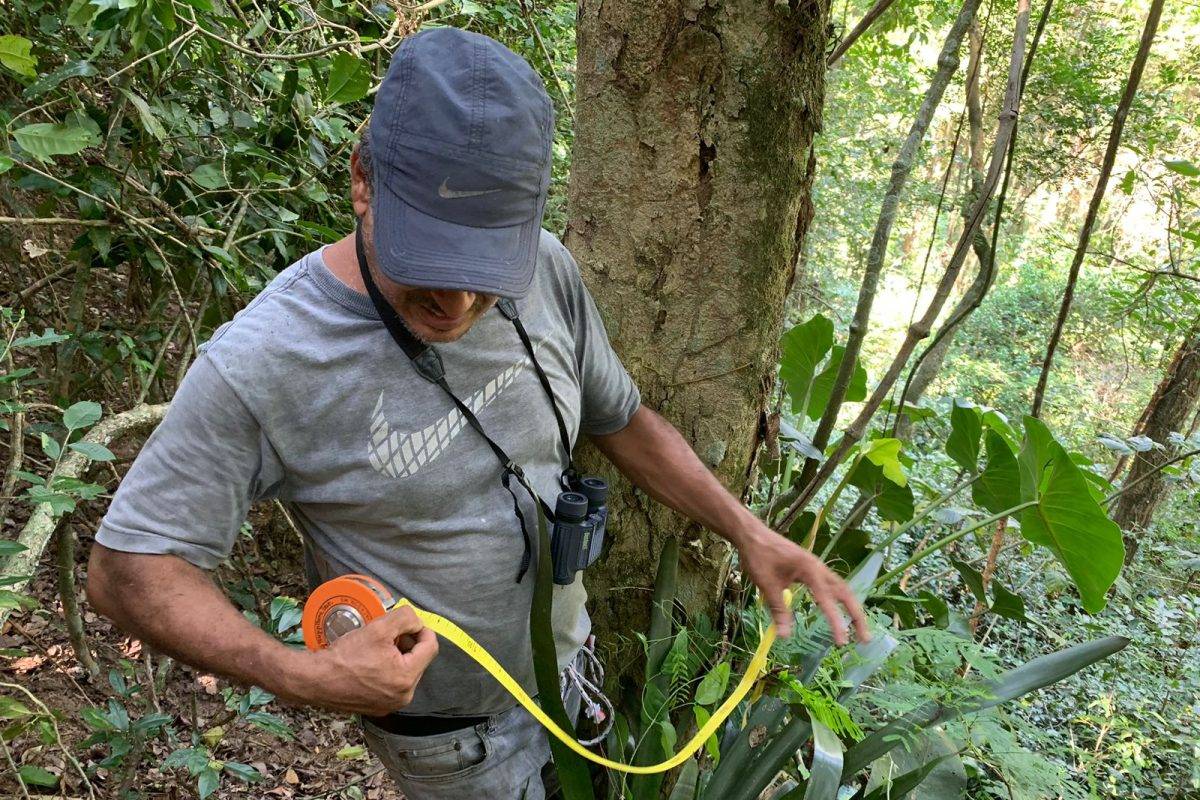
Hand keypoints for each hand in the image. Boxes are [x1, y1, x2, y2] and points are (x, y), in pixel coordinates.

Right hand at [287, 605, 438, 714]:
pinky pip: (393, 684)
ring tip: (381, 646)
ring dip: (399, 656)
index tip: (409, 623)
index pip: (430, 648)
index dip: (422, 630)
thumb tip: (417, 622)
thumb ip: (405, 619)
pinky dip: (389, 670)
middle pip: (419, 661)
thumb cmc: (346, 655)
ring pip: (406, 672)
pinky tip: (373, 661)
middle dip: (409, 644)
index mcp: (407, 678)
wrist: (315, 680)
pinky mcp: (378, 708)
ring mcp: (390, 705)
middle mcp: (403, 697)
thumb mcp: (379, 628)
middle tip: (391, 633)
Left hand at [736, 522, 869, 643]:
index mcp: (810, 570)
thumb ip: (778, 610)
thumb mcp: (767, 585)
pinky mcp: (811, 567)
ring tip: (857, 628)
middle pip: (845, 593)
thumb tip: (786, 637)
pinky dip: (839, 598)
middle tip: (864, 639)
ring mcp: (817, 566)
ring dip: (851, 607)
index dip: (836, 622)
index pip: (827, 600)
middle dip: (856, 615)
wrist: (752, 534)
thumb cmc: (759, 557)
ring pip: (841, 588)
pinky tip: (837, 609)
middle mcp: (819, 567)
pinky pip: (831, 584)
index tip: (841, 642)